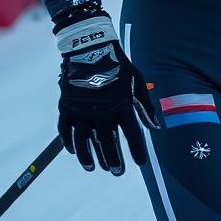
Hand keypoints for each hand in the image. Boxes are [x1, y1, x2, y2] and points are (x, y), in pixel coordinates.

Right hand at [57, 16, 158, 174]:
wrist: (91, 48)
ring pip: (84, 143)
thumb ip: (144, 106)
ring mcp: (82, 111)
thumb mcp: (137, 81)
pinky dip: (69, 143)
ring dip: (89, 157)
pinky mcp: (67, 107)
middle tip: (117, 172)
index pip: (132, 135)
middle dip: (113, 160)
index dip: (137, 151)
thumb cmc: (118, 65)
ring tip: (94, 168)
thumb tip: (154, 126)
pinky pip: (65, 131)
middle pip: (107, 144)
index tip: (141, 163)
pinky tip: (73, 152)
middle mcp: (101, 113)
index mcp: (121, 107)